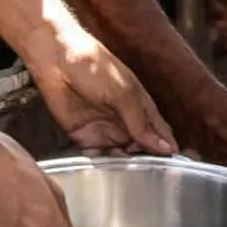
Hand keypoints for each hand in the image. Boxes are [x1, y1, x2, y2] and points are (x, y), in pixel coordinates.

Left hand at [21, 8, 175, 154]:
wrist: (54, 59)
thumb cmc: (93, 66)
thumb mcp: (123, 93)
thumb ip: (141, 123)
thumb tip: (165, 148)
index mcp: (140, 106)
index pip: (160, 133)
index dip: (167, 149)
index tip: (172, 167)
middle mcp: (126, 120)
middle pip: (141, 149)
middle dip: (143, 160)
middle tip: (141, 166)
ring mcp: (106, 129)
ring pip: (121, 156)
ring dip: (121, 163)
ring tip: (119, 160)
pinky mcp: (85, 136)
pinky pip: (97, 156)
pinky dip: (100, 161)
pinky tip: (99, 157)